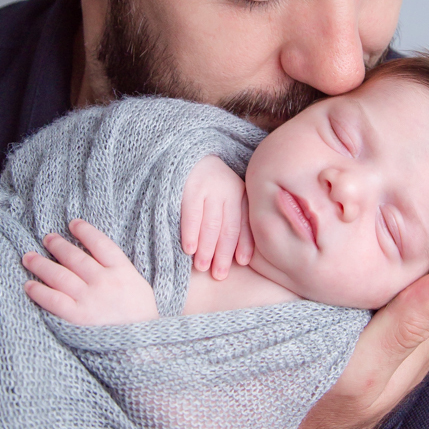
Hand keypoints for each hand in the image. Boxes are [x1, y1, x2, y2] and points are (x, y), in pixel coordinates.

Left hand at [22, 219, 157, 324]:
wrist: (142, 352)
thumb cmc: (142, 322)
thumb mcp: (141, 289)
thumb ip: (122, 272)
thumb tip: (98, 259)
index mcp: (124, 272)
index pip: (101, 243)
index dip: (85, 231)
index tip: (73, 224)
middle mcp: (105, 282)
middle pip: (75, 257)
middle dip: (58, 245)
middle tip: (47, 239)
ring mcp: (90, 299)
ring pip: (60, 274)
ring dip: (41, 264)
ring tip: (29, 257)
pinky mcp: (77, 318)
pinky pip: (52, 299)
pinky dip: (38, 290)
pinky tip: (28, 285)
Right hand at [180, 155, 253, 279]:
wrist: (183, 153)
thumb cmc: (206, 183)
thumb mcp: (225, 193)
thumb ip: (232, 216)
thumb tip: (240, 256)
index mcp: (239, 192)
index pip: (244, 221)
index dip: (245, 243)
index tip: (243, 262)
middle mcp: (227, 188)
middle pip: (228, 227)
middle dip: (224, 254)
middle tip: (219, 275)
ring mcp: (208, 186)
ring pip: (210, 224)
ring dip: (207, 249)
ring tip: (203, 267)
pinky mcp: (189, 186)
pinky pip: (191, 215)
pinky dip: (190, 234)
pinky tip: (189, 249)